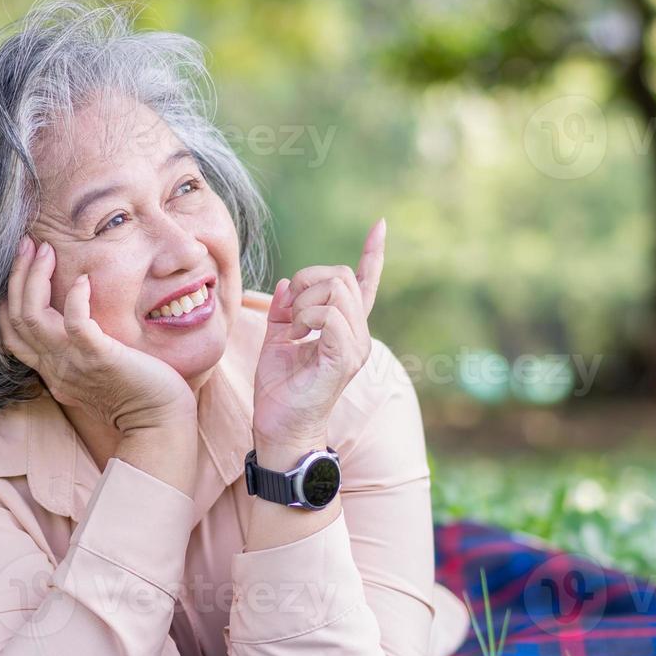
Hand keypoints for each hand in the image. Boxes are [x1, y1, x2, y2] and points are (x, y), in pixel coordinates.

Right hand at [0, 237, 194, 432]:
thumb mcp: (94, 373)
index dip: (6, 297)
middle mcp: (54, 366)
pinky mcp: (99, 357)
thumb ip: (79, 352)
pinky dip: (75, 297)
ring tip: (44, 250)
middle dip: (16, 276)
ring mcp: (73, 362)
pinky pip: (75, 323)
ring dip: (35, 277)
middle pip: (14, 317)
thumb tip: (77, 327)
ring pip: (32, 316)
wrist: (159, 423)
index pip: (9, 332)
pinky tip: (83, 279)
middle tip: (27, 244)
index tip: (20, 265)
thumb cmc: (137, 395)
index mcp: (51, 369)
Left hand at [251, 219, 386, 449]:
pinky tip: (298, 335)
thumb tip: (285, 283)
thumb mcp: (275, 340)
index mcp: (345, 329)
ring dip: (304, 301)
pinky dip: (306, 316)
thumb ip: (283, 312)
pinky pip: (329, 315)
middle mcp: (357, 335)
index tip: (380, 226)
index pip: (364, 285)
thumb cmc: (279, 391)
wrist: (279, 428)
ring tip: (293, 328)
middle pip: (341, 276)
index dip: (373, 255)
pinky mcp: (343, 358)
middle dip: (307, 280)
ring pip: (336, 290)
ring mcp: (355, 346)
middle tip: (289, 312)